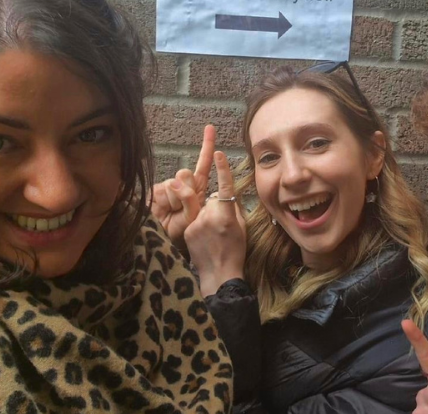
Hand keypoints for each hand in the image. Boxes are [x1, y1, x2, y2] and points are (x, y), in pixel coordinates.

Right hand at [152, 125, 215, 245]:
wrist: (170, 244)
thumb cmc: (191, 234)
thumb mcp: (197, 218)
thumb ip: (192, 200)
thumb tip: (175, 184)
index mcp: (199, 187)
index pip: (204, 163)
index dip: (207, 145)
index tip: (210, 127)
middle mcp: (183, 184)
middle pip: (186, 173)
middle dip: (187, 191)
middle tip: (185, 209)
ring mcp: (168, 188)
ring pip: (172, 183)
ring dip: (175, 201)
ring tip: (174, 214)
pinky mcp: (155, 193)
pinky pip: (159, 191)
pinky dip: (163, 204)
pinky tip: (163, 212)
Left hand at [184, 150, 246, 296]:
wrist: (218, 274)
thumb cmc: (235, 250)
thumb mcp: (242, 227)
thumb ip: (233, 208)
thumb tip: (227, 195)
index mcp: (227, 215)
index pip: (224, 187)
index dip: (221, 169)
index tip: (217, 152)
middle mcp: (210, 216)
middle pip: (209, 198)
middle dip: (214, 205)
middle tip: (220, 225)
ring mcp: (196, 223)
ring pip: (200, 208)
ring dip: (205, 215)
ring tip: (212, 235)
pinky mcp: (186, 230)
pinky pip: (192, 218)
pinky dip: (197, 224)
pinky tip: (204, 239)